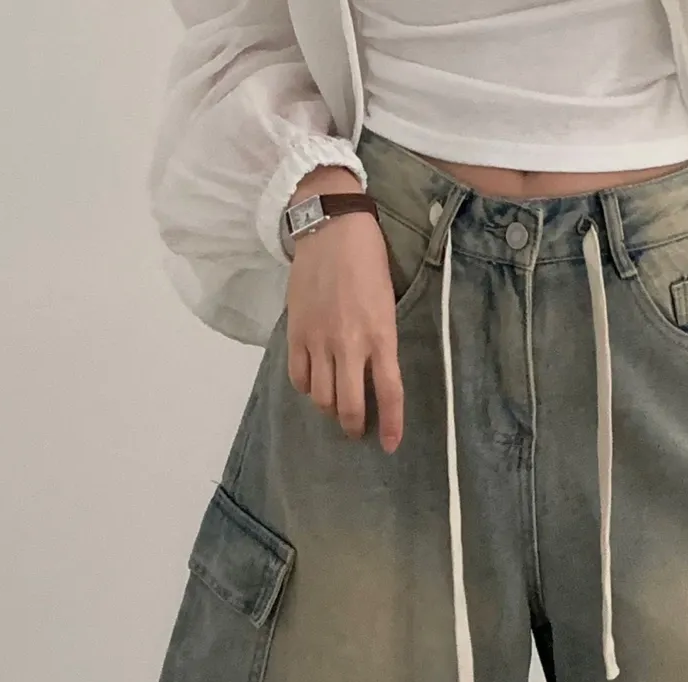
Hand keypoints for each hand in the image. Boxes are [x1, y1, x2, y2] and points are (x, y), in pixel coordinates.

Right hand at [285, 168, 403, 452]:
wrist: (331, 229)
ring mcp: (319, 340)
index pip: (389, 393)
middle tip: (357, 430)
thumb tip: (376, 375)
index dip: (392, 425)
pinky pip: (298, 376)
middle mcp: (350, 344)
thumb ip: (382, 342)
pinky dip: (307, 388)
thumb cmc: (368, 262)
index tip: (391, 445)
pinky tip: (314, 383)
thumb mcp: (387, 304)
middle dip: (354, 426)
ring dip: (330, 409)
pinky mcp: (296, 332)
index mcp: (381, 336)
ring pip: (321, 397)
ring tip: (336, 406)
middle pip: (349, 405)